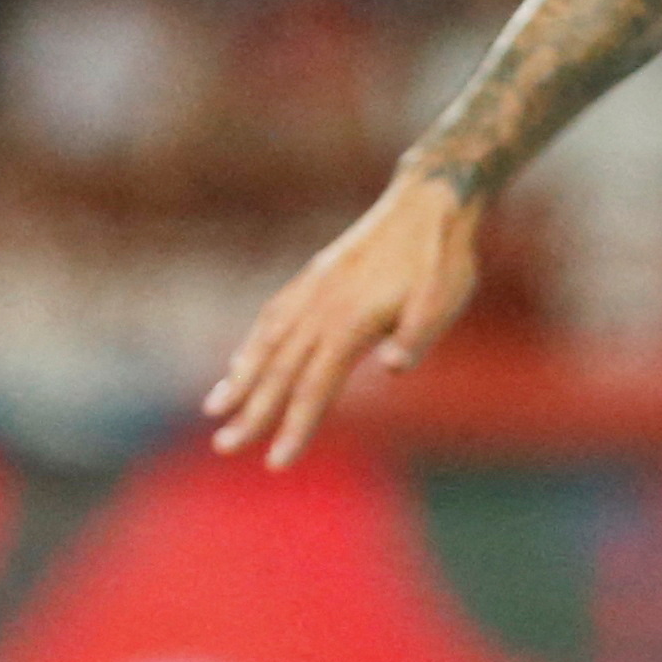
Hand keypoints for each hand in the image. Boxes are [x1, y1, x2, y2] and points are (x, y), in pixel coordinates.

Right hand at [202, 173, 477, 466]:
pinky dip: (251, 343)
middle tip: (224, 447)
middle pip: (280, 369)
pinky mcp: (314, 276)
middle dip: (252, 412)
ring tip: (214, 409)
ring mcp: (314, 288)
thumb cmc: (445, 257)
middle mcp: (323, 304)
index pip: (315, 384)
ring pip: (267, 341)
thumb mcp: (447, 298)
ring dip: (240, 378)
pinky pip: (272, 315)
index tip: (276, 463)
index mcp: (352, 319)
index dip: (295, 425)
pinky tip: (240, 361)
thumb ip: (419, 333)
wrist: (432, 199)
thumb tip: (393, 365)